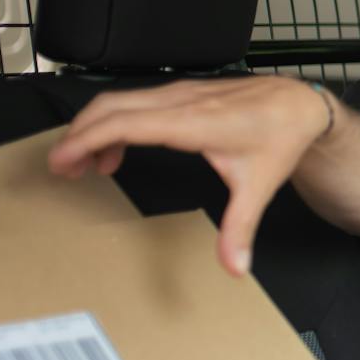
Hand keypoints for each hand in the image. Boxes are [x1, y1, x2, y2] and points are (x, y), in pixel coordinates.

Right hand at [47, 77, 332, 277]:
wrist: (299, 104)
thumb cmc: (280, 136)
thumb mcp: (259, 186)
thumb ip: (240, 228)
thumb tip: (235, 266)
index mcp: (193, 122)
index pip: (125, 123)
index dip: (86, 140)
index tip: (61, 160)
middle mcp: (181, 101)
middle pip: (110, 107)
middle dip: (78, 135)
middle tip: (60, 168)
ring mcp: (179, 93)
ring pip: (119, 102)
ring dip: (93, 129)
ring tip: (81, 165)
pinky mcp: (181, 93)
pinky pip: (134, 103)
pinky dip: (113, 124)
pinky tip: (115, 153)